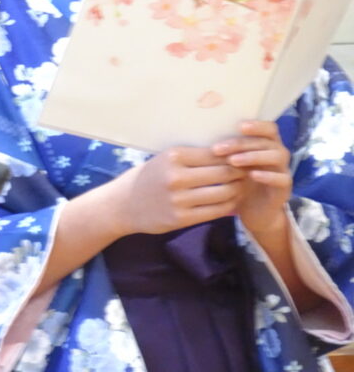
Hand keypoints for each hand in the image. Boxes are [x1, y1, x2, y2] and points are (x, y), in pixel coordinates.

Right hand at [112, 144, 245, 235]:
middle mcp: (176, 177)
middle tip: (249, 173)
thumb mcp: (165, 160)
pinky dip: (229, 206)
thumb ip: (192, 158)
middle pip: (223, 173)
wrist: (123, 204)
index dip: (235, 156)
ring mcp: (179, 199)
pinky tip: (232, 202)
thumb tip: (231, 153)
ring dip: (238, 190)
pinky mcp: (181, 218)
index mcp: (173, 157)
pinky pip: (216, 211)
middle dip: (241, 173)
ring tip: (242, 187)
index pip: (216, 154)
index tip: (244, 158)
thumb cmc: (148, 178)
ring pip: (223, 193)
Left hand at [213, 120, 291, 234]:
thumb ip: (224, 149)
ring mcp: (282, 170)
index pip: (269, 128)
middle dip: (242, 143)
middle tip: (219, 149)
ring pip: (277, 157)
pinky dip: (268, 176)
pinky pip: (282, 179)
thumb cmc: (239, 180)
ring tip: (233, 161)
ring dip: (253, 156)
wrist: (254, 211)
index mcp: (266, 144)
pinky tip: (252, 175)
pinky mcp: (284, 189)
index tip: (238, 126)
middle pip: (267, 141)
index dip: (257, 125)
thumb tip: (201, 134)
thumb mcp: (231, 163)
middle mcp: (277, 154)